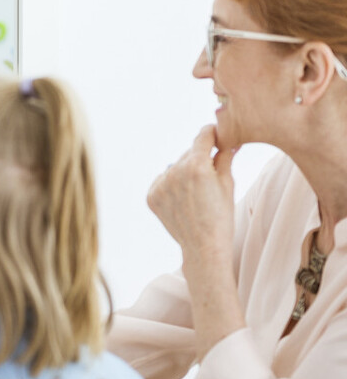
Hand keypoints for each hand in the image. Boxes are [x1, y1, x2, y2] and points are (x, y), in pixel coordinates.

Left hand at [147, 125, 236, 264]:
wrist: (204, 245)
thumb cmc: (221, 215)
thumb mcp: (227, 182)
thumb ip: (224, 155)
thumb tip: (225, 139)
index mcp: (197, 165)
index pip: (203, 135)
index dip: (213, 133)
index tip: (217, 134)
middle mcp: (175, 171)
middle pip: (189, 152)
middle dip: (200, 158)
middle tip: (210, 175)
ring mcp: (160, 184)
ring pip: (175, 167)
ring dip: (185, 172)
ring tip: (196, 193)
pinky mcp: (151, 196)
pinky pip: (162, 181)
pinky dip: (171, 185)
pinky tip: (183, 199)